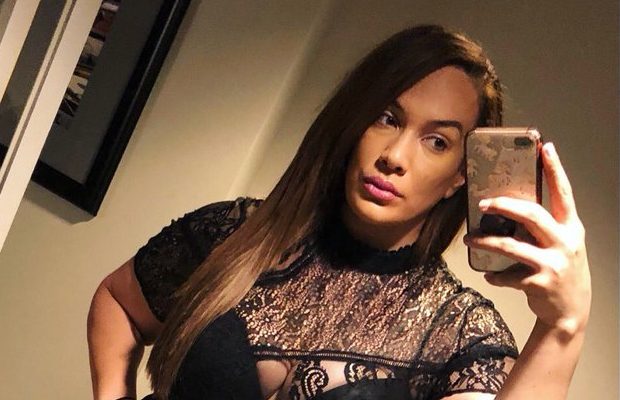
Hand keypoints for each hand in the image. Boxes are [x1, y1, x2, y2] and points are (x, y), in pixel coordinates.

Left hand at [463, 142, 590, 337]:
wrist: (571, 313)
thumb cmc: (561, 271)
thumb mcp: (560, 246)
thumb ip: (542, 229)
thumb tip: (508, 210)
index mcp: (570, 228)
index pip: (564, 193)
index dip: (555, 169)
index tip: (546, 147)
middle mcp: (565, 242)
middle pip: (532, 214)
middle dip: (505, 206)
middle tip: (483, 203)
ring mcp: (553, 263)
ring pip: (512, 245)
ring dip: (486, 242)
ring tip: (470, 239)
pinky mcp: (539, 283)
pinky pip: (507, 274)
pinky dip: (494, 275)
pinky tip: (489, 275)